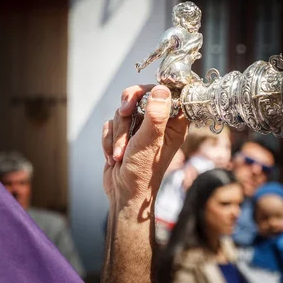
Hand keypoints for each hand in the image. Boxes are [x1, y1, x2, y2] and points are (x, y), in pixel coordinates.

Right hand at [102, 85, 187, 209]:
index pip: (167, 92)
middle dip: (128, 111)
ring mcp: (140, 128)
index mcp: (173, 123)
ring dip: (118, 133)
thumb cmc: (142, 172)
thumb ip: (156, 114)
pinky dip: (110, 139)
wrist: (123, 193)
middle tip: (125, 113)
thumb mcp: (150, 140)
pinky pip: (111, 123)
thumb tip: (161, 89)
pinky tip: (114, 156)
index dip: (152, 90)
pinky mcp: (124, 134)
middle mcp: (158, 123)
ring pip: (123, 111)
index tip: (139, 97)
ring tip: (121, 153)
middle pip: (140, 97)